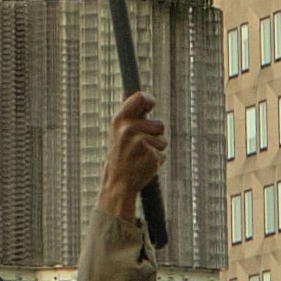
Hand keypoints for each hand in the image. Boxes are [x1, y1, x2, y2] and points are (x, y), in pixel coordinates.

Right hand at [95, 93, 165, 226]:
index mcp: (119, 120)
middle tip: (139, 146)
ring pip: (163, 140)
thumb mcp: (118, 132)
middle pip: (159, 124)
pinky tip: (143, 165)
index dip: (149, 100)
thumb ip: (130, 115)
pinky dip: (157, 160)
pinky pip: (163, 153)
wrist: (117, 182)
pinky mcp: (151, 156)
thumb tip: (141, 97)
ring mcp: (140, 142)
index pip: (140, 97)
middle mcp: (129, 128)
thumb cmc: (120, 155)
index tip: (151, 106)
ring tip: (140, 156)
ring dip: (156, 148)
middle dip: (155, 135)